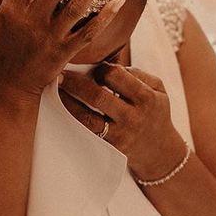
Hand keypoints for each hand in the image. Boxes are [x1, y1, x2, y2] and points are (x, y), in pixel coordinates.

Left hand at [59, 64, 185, 179]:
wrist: (160, 151)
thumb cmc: (155, 112)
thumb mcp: (158, 89)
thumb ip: (137, 73)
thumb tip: (108, 64)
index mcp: (146, 98)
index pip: (116, 76)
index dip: (101, 68)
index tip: (94, 68)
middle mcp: (132, 117)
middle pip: (97, 96)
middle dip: (75, 83)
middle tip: (59, 74)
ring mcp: (119, 135)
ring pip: (86, 117)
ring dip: (67, 101)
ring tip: (55, 89)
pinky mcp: (108, 147)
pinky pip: (85, 131)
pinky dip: (71, 117)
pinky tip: (61, 107)